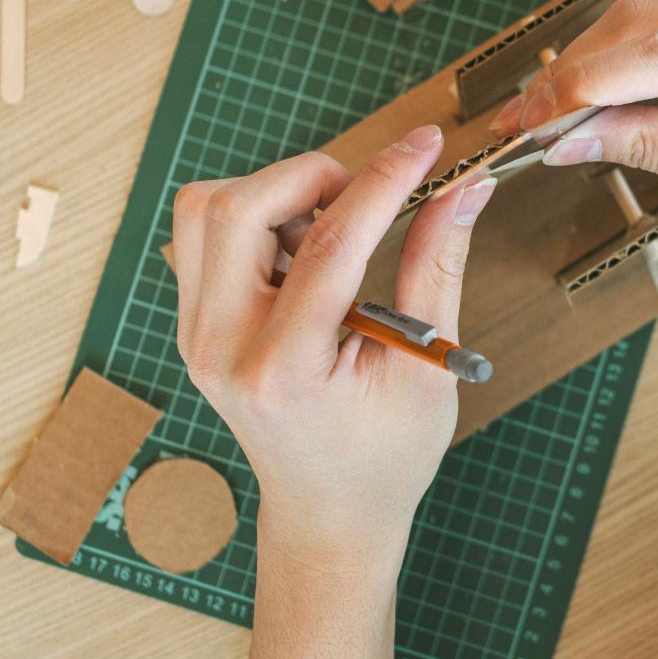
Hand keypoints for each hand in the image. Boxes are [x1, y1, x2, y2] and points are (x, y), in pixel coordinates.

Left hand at [171, 125, 496, 571]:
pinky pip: (201, 234)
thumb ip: (438, 266)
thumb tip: (463, 188)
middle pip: (235, 209)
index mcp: (285, 371)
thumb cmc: (384, 456)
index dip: (384, 181)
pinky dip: (253, 218)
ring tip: (326, 234)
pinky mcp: (194, 324)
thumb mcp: (427, 366)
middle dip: (310, 178)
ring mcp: (196, 336)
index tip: (425, 145)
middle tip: (363, 198)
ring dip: (274, 196)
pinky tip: (299, 255)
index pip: (328, 245)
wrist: (327, 512)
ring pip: (205, 210)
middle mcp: (221, 349)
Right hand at [490, 0, 657, 235]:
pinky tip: (593, 87)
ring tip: (544, 111)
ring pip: (643, 11)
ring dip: (591, 62)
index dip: (582, 90)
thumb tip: (567, 136)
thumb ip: (652, 148)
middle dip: (574, 76)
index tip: (527, 124)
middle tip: (520, 123)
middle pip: (640, 21)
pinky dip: (623, 50)